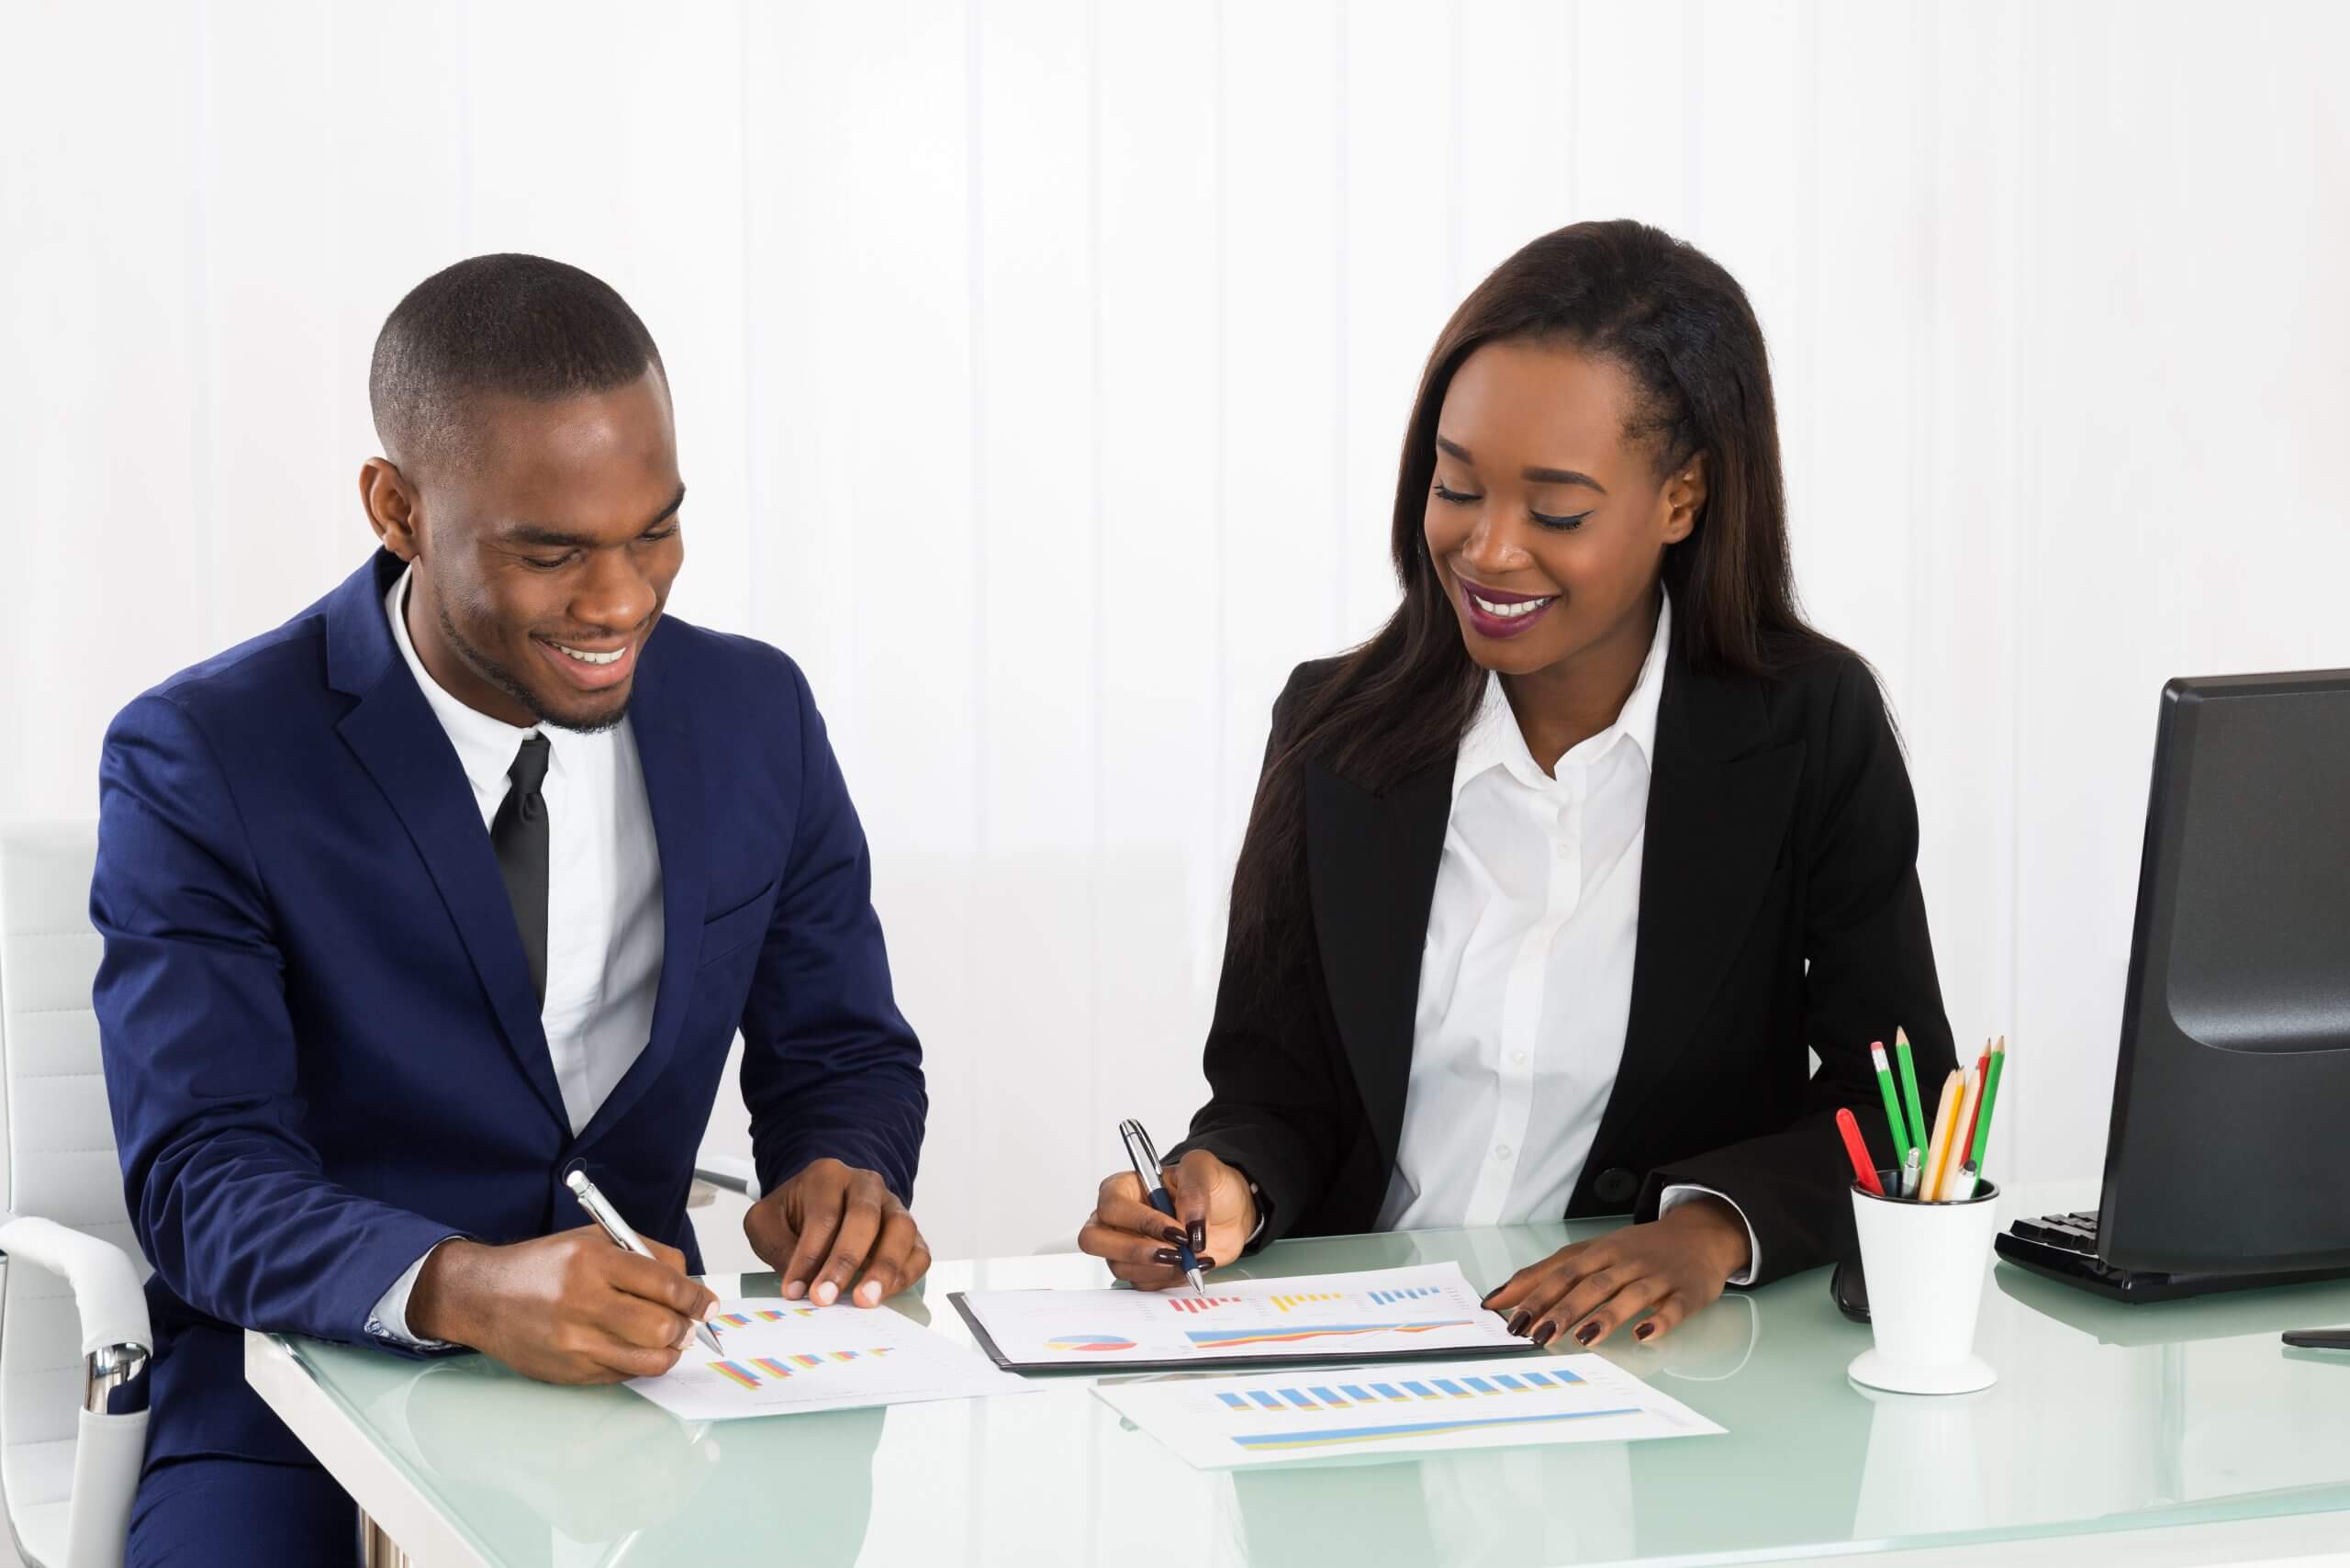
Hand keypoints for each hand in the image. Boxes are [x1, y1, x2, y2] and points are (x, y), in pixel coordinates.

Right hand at [408, 1227, 719, 1384]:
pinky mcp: (569, 1371)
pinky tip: (638, 1350)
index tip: (709, 1304)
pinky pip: (623, 1375)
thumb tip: (689, 1283)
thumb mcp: (592, 1239)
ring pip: (648, 1359)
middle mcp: (582, 1301)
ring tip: (672, 1340)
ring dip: (671, 1351)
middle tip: (691, 1323)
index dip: (697, 1297)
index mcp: (592, 1260)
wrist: (482, 1297)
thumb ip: (644, 1254)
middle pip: (661, 1325)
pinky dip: (640, 1364)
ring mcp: (574, 1342)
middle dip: (687, 1326)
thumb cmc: (540, 1266)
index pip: (664, 1282)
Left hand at [744, 1157, 931, 1306]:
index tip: (795, 1290)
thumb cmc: (793, 1216)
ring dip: (884, 1268)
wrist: (819, 1207)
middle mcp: (866, 1186)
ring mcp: (893, 1207)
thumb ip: (775, 1244)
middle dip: (845, 1261)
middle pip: (864, 1218)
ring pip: (901, 1230)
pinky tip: (884, 1295)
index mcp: (828, 1176)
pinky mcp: (910, 1234)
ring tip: (865, 1300)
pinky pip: (919, 1252)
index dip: (808, 1256)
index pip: (823, 1215)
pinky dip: (906, 1275)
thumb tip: (798, 1283)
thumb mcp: (766, 1222)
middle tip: (826, 1297)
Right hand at [1077, 1148, 1256, 1287]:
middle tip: (1174, 1254)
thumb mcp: (1205, 1169)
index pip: (1112, 1206)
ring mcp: (1126, 1247)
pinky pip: (1144, 1284)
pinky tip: (1193, 1266)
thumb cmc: (1209, 1185)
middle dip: (1135, 1252)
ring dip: (1160, 1268)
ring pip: (1121, 1267)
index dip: (1142, 1222)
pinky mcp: (1142, 1270)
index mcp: (1123, 1187)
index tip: (1177, 1231)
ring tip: (1193, 1258)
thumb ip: (1195, 1190)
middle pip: (1095, 1240)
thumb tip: (1189, 1224)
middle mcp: (1117, 1219)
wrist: (1230, 1213)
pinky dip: (1171, 1279)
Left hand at [1483, 1197, 1751, 1349]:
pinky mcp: (1685, 1293)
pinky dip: (1660, 1321)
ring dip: (1607, 1316)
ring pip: (1630, 1295)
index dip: (1538, 1296)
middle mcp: (1626, 1263)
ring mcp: (1657, 1277)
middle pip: (1592, 1285)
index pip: (1563, 1273)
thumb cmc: (1636, 1249)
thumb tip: (1500, 1297)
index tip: (1513, 1320)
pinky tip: (1645, 1335)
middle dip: (1564, 1310)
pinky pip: (1674, 1308)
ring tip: (1584, 1338)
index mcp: (1600, 1252)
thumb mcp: (1591, 1253)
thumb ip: (1548, 1273)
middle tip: (1540, 1335)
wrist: (1699, 1235)